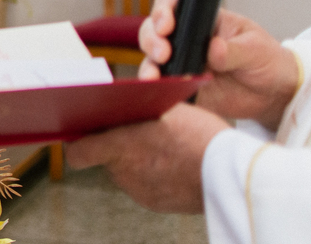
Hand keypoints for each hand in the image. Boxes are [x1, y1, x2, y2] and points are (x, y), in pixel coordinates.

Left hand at [67, 102, 228, 212]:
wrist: (232, 176)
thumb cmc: (199, 136)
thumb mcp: (164, 111)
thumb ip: (134, 111)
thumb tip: (117, 106)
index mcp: (119, 146)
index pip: (78, 152)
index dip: (78, 143)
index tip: (82, 136)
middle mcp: (123, 171)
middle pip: (105, 158)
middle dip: (115, 147)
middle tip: (135, 134)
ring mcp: (138, 190)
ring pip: (125, 171)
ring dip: (135, 161)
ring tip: (160, 148)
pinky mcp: (154, 203)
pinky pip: (143, 185)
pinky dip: (151, 176)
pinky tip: (172, 165)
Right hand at [139, 0, 298, 128]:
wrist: (273, 94)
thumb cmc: (265, 60)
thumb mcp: (256, 48)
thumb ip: (235, 49)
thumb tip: (214, 49)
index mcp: (200, 20)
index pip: (171, 5)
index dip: (162, 12)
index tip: (166, 26)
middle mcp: (184, 40)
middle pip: (152, 31)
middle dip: (151, 40)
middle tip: (163, 54)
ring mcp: (180, 64)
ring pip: (151, 59)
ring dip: (149, 66)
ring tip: (156, 77)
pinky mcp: (180, 88)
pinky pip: (162, 88)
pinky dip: (157, 90)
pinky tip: (162, 92)